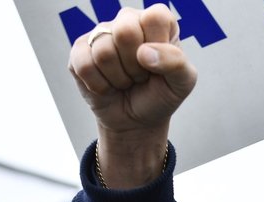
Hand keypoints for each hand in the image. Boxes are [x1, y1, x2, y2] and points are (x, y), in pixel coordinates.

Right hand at [68, 5, 196, 187]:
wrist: (137, 121)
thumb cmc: (161, 95)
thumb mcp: (183, 83)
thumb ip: (176, 63)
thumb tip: (143, 53)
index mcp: (157, 20)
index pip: (155, 17)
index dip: (157, 46)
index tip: (159, 64)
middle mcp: (128, 20)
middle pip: (125, 31)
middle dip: (135, 66)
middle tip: (141, 75)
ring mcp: (101, 33)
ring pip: (103, 52)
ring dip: (119, 79)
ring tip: (126, 81)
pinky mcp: (80, 51)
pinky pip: (84, 66)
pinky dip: (100, 86)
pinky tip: (108, 85)